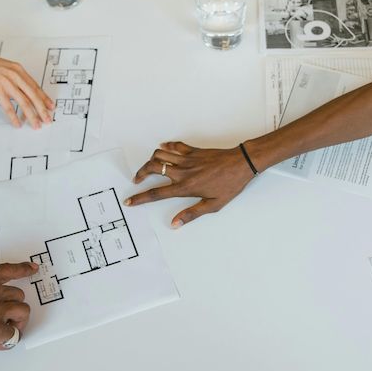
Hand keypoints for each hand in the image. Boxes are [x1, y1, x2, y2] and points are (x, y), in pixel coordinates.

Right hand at [0, 50, 54, 128]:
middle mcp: (15, 76)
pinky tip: (18, 123)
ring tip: (36, 124)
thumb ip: (17, 78)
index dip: (44, 98)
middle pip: (33, 96)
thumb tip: (25, 92)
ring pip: (24, 102)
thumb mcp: (7, 68)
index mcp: (19, 70)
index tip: (51, 106)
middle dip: (42, 110)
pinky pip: (8, 107)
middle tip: (47, 120)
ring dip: (31, 116)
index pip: (36, 87)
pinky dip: (14, 117)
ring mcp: (6, 83)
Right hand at [0, 262, 37, 350]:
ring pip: (23, 312)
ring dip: (18, 322)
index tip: (33, 268)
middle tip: (7, 318)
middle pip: (18, 295)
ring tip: (7, 330)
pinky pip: (13, 334)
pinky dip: (8, 340)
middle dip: (14, 306)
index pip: (8, 270)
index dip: (23, 269)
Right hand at [125, 141, 255, 227]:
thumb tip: (175, 223)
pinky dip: (166, 147)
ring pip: (160, 155)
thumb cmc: (229, 185)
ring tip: (148, 167)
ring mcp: (187, 159)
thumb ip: (191, 214)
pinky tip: (163, 149)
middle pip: (153, 168)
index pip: (156, 193)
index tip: (130, 200)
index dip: (140, 198)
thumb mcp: (213, 205)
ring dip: (150, 160)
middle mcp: (182, 171)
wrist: (241, 164)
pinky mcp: (193, 151)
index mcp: (185, 187)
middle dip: (140, 173)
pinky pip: (174, 146)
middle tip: (137, 180)